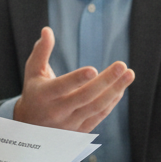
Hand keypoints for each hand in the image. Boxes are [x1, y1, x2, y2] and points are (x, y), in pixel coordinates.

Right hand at [14, 26, 134, 130]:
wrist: (31, 127)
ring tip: (129, 74)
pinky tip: (120, 89)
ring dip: (115, 91)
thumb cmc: (34, 92)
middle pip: (85, 96)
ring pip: (96, 107)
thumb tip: (48, 30)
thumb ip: (41, 51)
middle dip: (106, 81)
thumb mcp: (33, 72)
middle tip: (121, 65)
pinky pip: (99, 116)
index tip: (93, 69)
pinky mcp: (79, 131)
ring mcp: (69, 123)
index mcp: (44, 95)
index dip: (77, 79)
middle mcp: (57, 111)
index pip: (62, 87)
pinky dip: (111, 102)